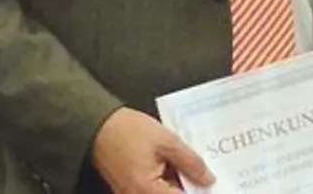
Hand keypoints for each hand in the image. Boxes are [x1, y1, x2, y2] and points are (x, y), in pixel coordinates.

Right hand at [92, 107, 214, 193]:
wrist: (98, 126)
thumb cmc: (128, 131)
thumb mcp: (167, 141)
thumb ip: (190, 162)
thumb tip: (208, 179)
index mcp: (148, 191)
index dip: (200, 192)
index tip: (214, 185)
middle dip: (190, 187)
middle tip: (205, 175)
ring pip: (164, 193)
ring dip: (178, 184)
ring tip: (191, 168)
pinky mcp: (129, 190)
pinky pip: (153, 190)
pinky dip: (166, 182)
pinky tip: (175, 167)